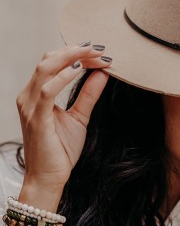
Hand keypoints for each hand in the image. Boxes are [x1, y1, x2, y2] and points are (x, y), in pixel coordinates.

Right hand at [16, 42, 111, 193]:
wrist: (48, 177)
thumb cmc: (60, 150)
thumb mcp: (79, 117)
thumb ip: (89, 94)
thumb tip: (103, 72)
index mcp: (36, 94)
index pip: (53, 63)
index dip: (75, 53)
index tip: (99, 51)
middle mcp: (28, 96)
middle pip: (48, 60)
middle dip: (75, 50)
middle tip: (99, 48)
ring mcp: (29, 106)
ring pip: (45, 69)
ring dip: (71, 58)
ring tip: (93, 54)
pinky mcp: (36, 118)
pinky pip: (47, 91)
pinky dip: (63, 77)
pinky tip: (80, 70)